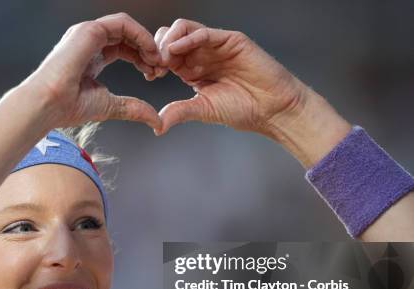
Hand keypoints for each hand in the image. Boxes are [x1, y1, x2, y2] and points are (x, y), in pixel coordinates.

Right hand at [24, 13, 161, 130]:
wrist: (49, 104)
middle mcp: (89, 42)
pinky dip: (140, 35)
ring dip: (146, 42)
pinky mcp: (89, 30)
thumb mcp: (111, 106)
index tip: (155, 75)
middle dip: (148, 51)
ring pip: (127, 27)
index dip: (143, 60)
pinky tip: (149, 52)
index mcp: (92, 57)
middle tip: (160, 68)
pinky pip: (122, 24)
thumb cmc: (69, 106)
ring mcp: (88, 33)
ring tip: (157, 60)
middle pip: (128, 37)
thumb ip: (133, 108)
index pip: (125, 50)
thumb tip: (156, 121)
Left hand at [151, 19, 307, 137]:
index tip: (149, 75)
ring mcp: (215, 45)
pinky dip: (187, 38)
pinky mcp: (230, 40)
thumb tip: (157, 126)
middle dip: (157, 49)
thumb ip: (180, 111)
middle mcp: (201, 55)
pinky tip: (177, 50)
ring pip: (183, 30)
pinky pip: (204, 32)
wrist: (271, 109)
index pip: (165, 56)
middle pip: (170, 38)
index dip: (154, 62)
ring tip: (164, 59)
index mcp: (192, 69)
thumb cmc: (243, 109)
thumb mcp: (203, 110)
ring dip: (169, 41)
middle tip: (155, 67)